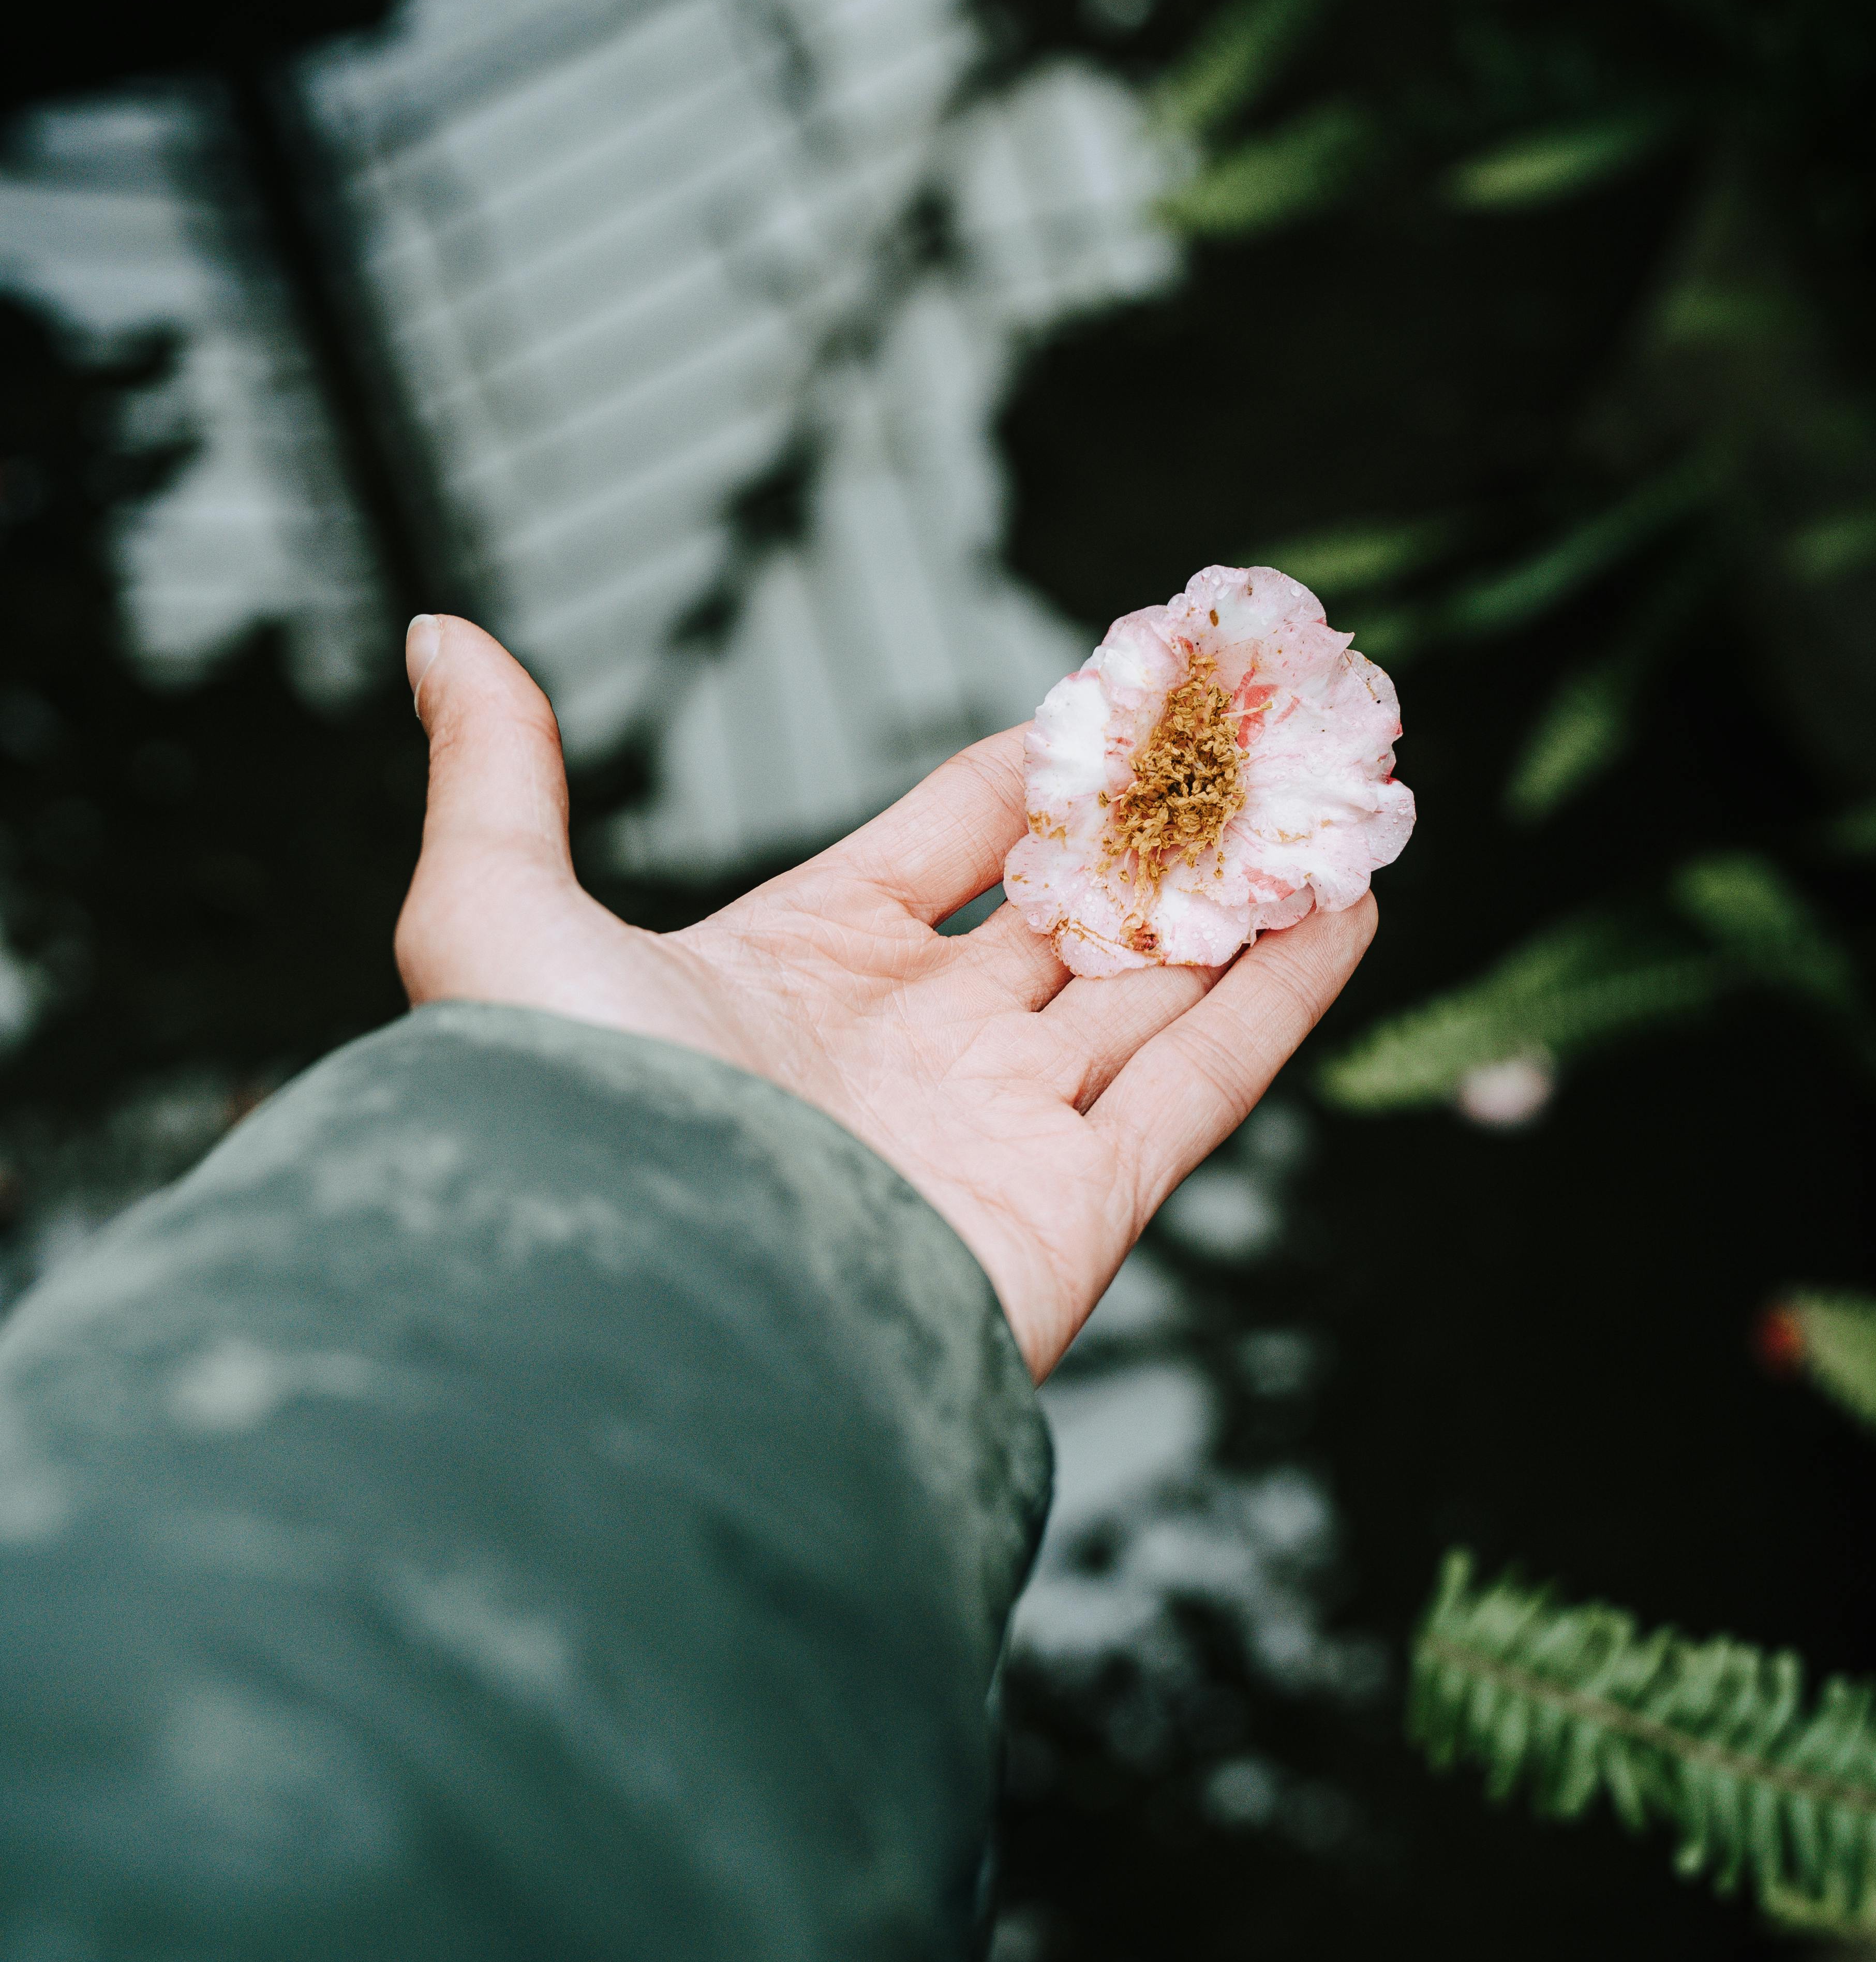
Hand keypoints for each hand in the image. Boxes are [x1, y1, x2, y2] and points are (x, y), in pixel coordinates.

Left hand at [393, 617, 1377, 1376]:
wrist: (633, 1328)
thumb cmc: (563, 1127)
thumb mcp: (493, 919)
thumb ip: (498, 778)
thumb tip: (435, 633)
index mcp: (794, 972)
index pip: (945, 839)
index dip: (1031, 767)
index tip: (1119, 693)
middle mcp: (910, 1050)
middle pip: (1069, 911)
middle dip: (1165, 829)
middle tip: (1262, 740)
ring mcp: (999, 1127)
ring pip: (1155, 987)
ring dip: (1248, 899)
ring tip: (1341, 807)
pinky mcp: (1076, 1206)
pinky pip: (1204, 1082)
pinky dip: (1284, 998)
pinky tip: (1354, 909)